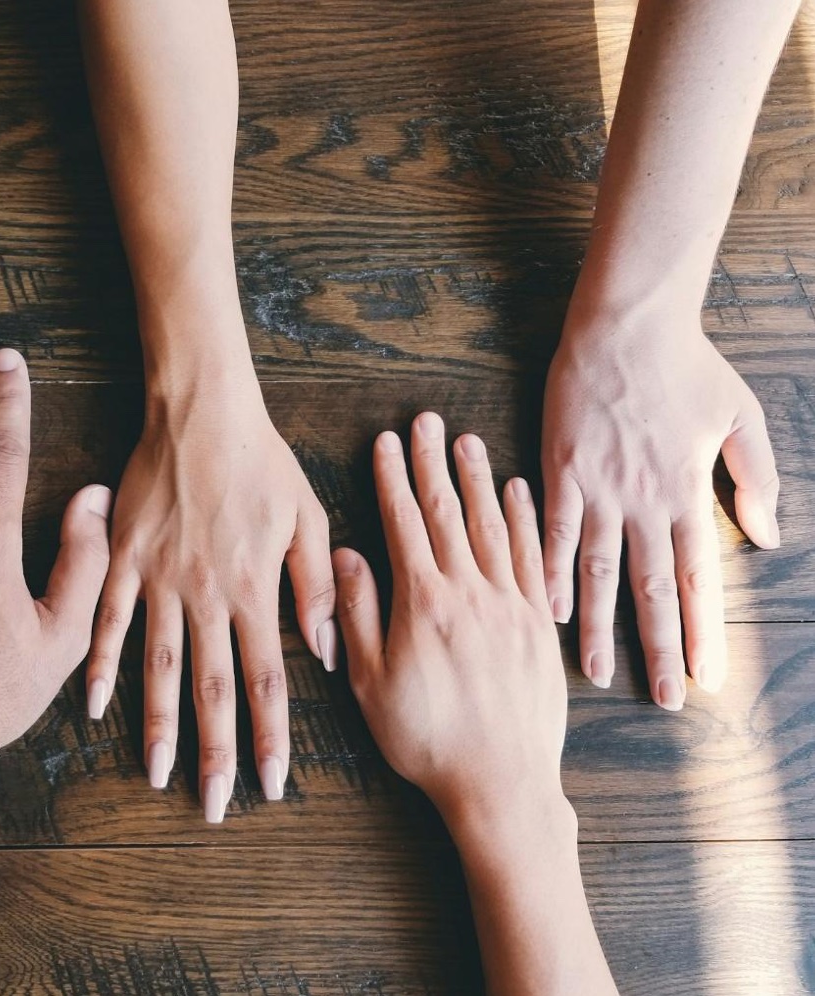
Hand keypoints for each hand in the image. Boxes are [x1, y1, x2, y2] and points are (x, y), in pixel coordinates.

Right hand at [85, 375, 335, 822]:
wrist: (200, 410)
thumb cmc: (261, 460)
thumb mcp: (307, 517)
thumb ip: (315, 586)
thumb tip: (327, 651)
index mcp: (254, 588)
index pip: (267, 679)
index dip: (270, 736)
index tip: (272, 783)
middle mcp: (207, 594)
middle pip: (212, 688)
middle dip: (216, 752)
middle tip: (215, 804)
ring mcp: (160, 579)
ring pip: (159, 666)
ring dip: (158, 725)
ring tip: (157, 773)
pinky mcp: (124, 558)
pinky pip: (109, 620)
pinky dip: (100, 664)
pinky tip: (94, 705)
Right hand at [334, 414, 566, 829]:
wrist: (502, 784)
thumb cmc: (426, 740)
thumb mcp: (371, 683)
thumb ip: (357, 614)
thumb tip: (345, 555)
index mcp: (424, 603)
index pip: (405, 524)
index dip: (393, 479)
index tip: (387, 442)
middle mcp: (471, 592)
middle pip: (448, 513)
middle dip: (433, 463)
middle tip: (427, 420)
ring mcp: (511, 605)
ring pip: (492, 526)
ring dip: (478, 480)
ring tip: (467, 441)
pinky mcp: (539, 625)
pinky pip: (533, 557)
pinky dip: (525, 519)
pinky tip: (518, 492)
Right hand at [541, 312, 778, 706]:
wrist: (626, 325)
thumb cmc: (687, 366)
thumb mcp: (742, 417)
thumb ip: (756, 480)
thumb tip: (768, 537)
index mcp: (687, 493)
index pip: (697, 577)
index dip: (702, 632)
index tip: (708, 678)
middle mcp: (644, 501)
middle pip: (650, 588)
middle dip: (659, 648)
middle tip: (663, 699)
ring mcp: (598, 488)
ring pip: (599, 570)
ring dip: (598, 626)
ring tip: (595, 673)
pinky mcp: (561, 470)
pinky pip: (554, 531)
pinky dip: (551, 572)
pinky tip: (548, 609)